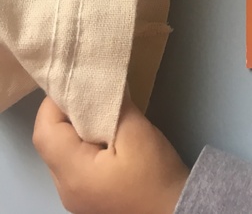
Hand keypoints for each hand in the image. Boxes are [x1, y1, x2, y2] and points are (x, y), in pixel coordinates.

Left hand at [33, 96, 188, 213]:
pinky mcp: (87, 198)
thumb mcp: (137, 133)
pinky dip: (82, 145)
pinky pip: (73, 165)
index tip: (75, 82)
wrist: (174, 211)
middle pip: (49, 143)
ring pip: (61, 154)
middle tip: (88, 92)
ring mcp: (75, 197)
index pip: (44, 131)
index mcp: (73, 174)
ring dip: (73, 130)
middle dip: (63, 114)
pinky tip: (103, 134)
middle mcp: (65, 188)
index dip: (53, 103)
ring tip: (97, 109)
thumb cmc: (154, 175)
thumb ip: (114, 105)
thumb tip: (103, 82)